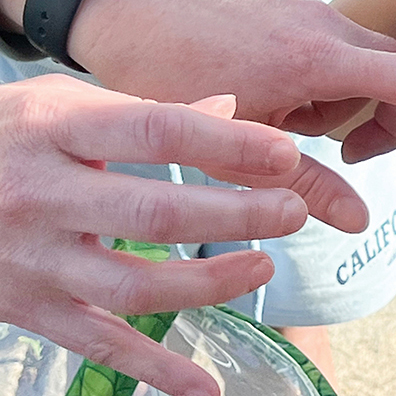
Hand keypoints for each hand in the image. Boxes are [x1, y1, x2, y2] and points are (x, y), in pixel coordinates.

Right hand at [0, 75, 320, 395]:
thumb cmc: (11, 136)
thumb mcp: (65, 105)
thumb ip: (146, 113)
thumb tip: (231, 107)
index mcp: (58, 131)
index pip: (156, 133)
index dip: (227, 144)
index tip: (286, 154)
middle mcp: (42, 196)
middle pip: (154, 215)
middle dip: (236, 216)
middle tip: (291, 212)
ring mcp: (32, 260)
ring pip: (132, 287)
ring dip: (209, 285)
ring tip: (262, 266)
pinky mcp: (28, 309)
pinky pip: (97, 345)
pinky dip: (152, 370)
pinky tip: (202, 385)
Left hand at [67, 0, 395, 164]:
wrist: (120, 2)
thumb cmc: (168, 74)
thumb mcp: (233, 142)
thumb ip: (302, 183)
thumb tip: (361, 221)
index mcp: (319, 58)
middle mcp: (327, 24)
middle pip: (393, 76)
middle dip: (375, 114)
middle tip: (318, 139)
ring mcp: (312, 8)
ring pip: (358, 64)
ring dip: (335, 99)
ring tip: (271, 111)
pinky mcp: (295, 3)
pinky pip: (331, 45)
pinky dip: (316, 77)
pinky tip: (260, 85)